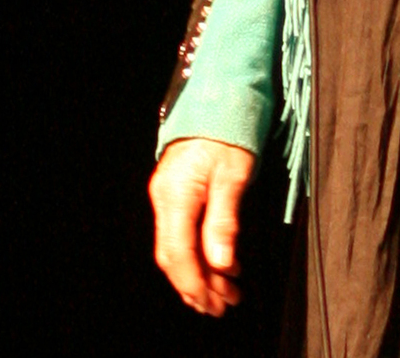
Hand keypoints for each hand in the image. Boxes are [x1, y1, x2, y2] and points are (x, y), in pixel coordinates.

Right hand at [149, 137, 256, 314]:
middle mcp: (164, 197)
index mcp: (176, 194)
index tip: (217, 303)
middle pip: (173, 255)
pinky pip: (181, 231)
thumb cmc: (230, 127)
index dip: (196, 282)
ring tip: (226, 293)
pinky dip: (199, 253)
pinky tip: (220, 264)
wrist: (219, 93)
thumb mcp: (235, 172)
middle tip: (225, 306)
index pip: (178, 253)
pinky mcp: (176, 190)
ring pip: (176, 246)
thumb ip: (224, 220)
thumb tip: (221, 264)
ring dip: (200, 272)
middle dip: (198, 284)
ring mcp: (166, 194)